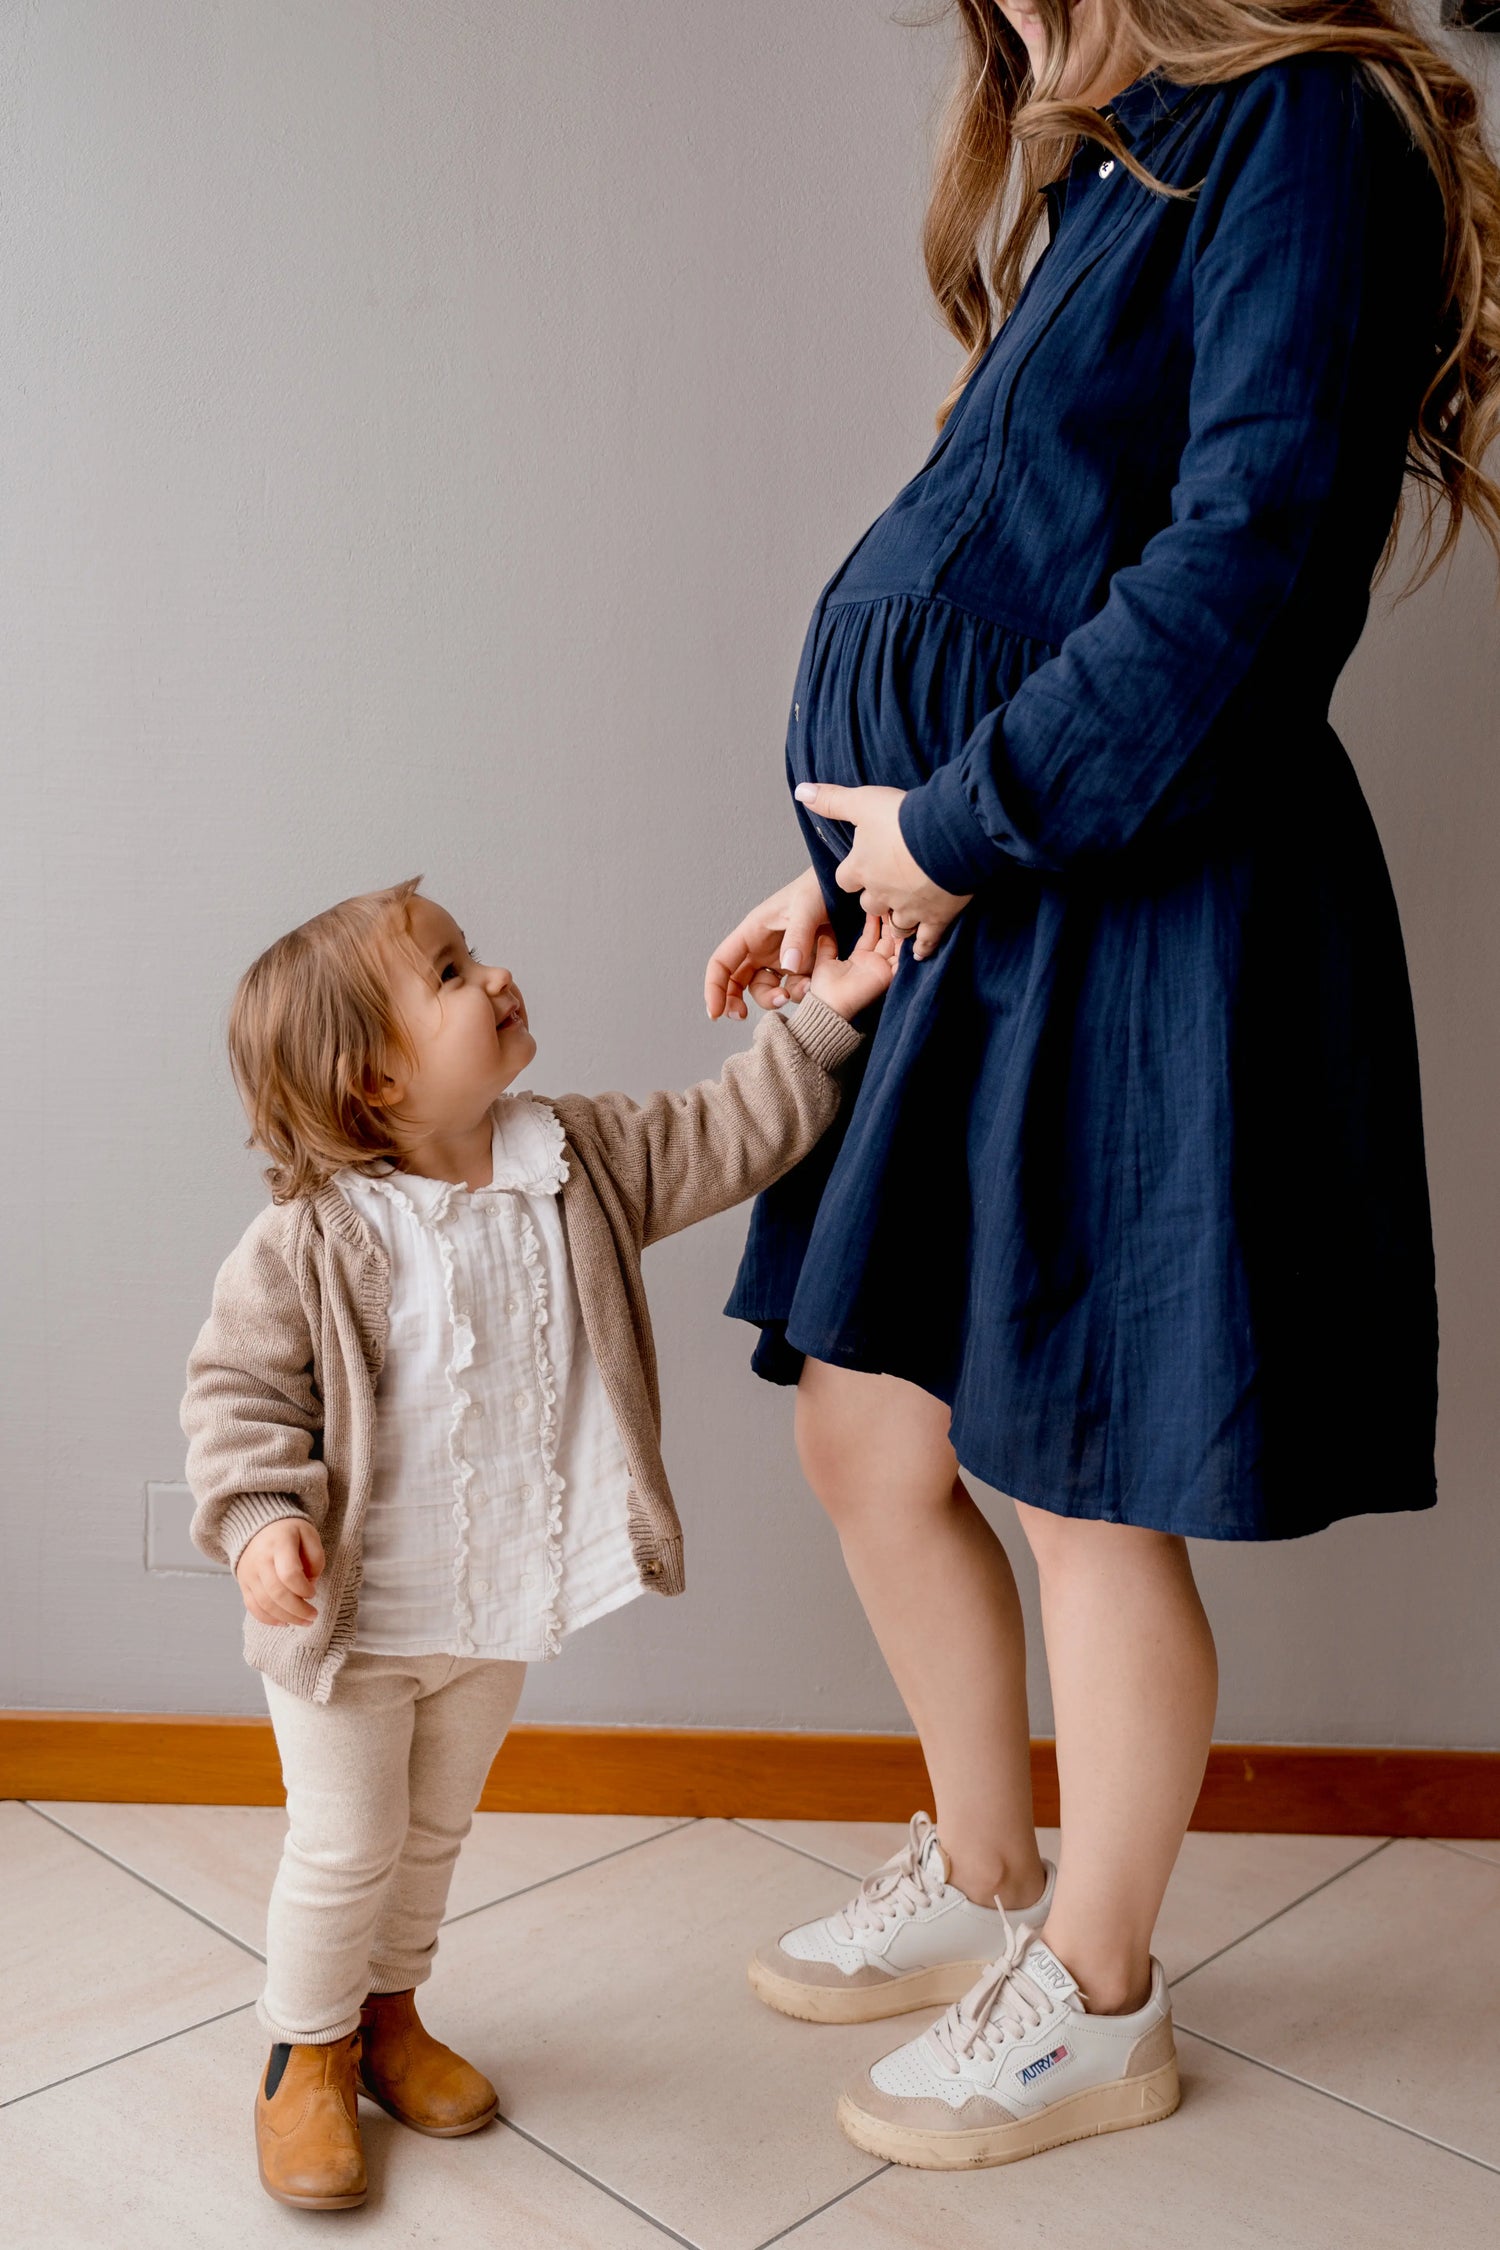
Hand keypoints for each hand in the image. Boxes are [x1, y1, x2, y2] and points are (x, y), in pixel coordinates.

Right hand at [235, 1517, 324, 1627]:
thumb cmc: (289, 1533)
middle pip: (277, 1593)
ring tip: (303, 1621)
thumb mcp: (309, 1534)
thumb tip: (310, 1584)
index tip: (314, 1592)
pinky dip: (269, 1619)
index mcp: (279, 1543)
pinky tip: (284, 1622)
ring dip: (286, 1618)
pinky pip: (253, 1607)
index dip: (303, 1589)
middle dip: (298, 1610)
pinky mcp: (243, 1584)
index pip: (289, 1574)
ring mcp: (249, 1573)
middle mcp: (260, 1560)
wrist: (258, 1527)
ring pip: (265, 1604)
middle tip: (313, 1616)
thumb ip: (315, 1558)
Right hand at [705, 867, 831, 1021]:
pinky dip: (796, 994)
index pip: (721, 963)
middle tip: (741, 1016)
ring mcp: (779, 958)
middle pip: (736, 981)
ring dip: (772, 999)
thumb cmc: (819, 888)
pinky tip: (810, 989)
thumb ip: (798, 936)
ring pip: (763, 989)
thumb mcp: (807, 907)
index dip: (714, 988)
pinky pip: (789, 987)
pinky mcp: (799, 965)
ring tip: (788, 997)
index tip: (715, 1012)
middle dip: (734, 1001)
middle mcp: (761, 947)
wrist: (844, 890)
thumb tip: (788, 965)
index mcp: (752, 932)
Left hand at [793, 782, 971, 959]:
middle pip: (869, 905)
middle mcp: (880, 894)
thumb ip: (831, 800)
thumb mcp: (863, 802)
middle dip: (876, 900)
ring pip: (896, 925)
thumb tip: (801, 791)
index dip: (853, 874)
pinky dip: (923, 946)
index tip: (861, 868)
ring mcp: (908, 908)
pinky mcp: (935, 917)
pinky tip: (919, 951)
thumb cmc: (904, 818)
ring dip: (897, 921)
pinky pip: (926, 939)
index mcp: (860, 868)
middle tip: (887, 889)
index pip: (844, 880)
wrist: (950, 835)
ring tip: (903, 915)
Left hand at [806, 913, 898, 1020]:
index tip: (875, 903)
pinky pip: (901, 960)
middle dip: (889, 921)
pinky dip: (905, 947)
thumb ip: (827, 945)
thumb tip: (823, 930)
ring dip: (898, 930)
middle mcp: (873, 963)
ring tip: (898, 910)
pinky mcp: (887, 976)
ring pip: (896, 946)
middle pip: (886, 938)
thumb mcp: (824, 960)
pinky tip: (907, 930)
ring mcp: (882, 969)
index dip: (873, 920)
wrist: (828, 1006)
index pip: (870, 935)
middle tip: (890, 902)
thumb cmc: (823, 987)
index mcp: (859, 958)